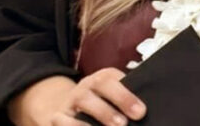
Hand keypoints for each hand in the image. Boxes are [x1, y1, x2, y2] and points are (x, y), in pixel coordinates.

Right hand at [7, 69, 145, 125]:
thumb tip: (143, 111)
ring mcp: (70, 100)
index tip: (141, 112)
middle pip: (100, 86)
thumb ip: (127, 99)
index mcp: (103, 78)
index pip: (115, 79)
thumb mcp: (112, 97)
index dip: (127, 95)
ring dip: (99, 114)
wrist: (68, 110)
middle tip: (125, 122)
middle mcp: (86, 85)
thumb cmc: (101, 105)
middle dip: (116, 101)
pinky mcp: (57, 117)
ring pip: (82, 100)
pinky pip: (64, 121)